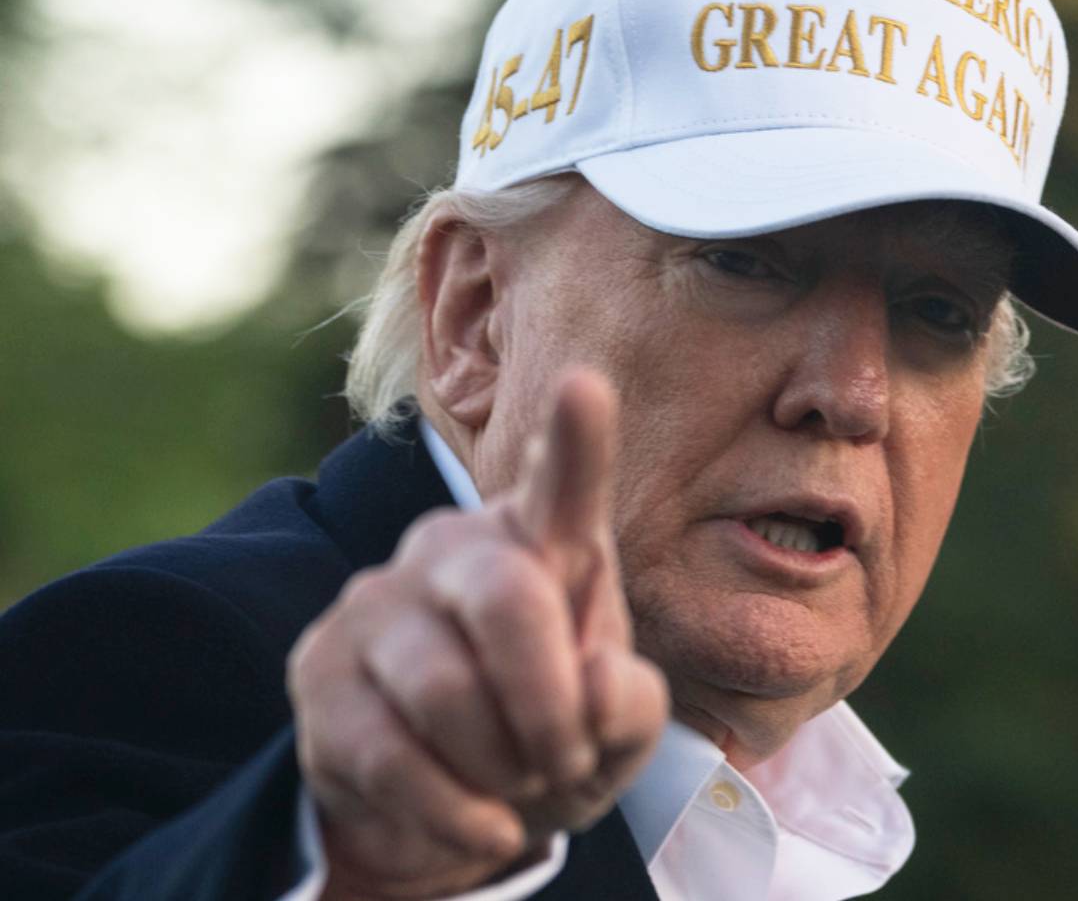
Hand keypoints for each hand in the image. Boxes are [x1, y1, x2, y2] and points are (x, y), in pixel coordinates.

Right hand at [288, 370, 668, 899]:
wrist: (457, 807)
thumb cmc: (553, 738)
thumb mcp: (615, 731)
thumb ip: (630, 703)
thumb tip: (596, 684)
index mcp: (542, 543)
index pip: (561, 485)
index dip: (575, 441)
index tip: (586, 384)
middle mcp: (454, 548)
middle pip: (506, 597)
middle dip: (549, 705)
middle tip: (566, 761)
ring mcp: (375, 602)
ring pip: (444, 688)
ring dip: (500, 766)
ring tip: (518, 784)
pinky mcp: (318, 673)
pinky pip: (389, 753)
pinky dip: (454, 812)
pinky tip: (482, 822)